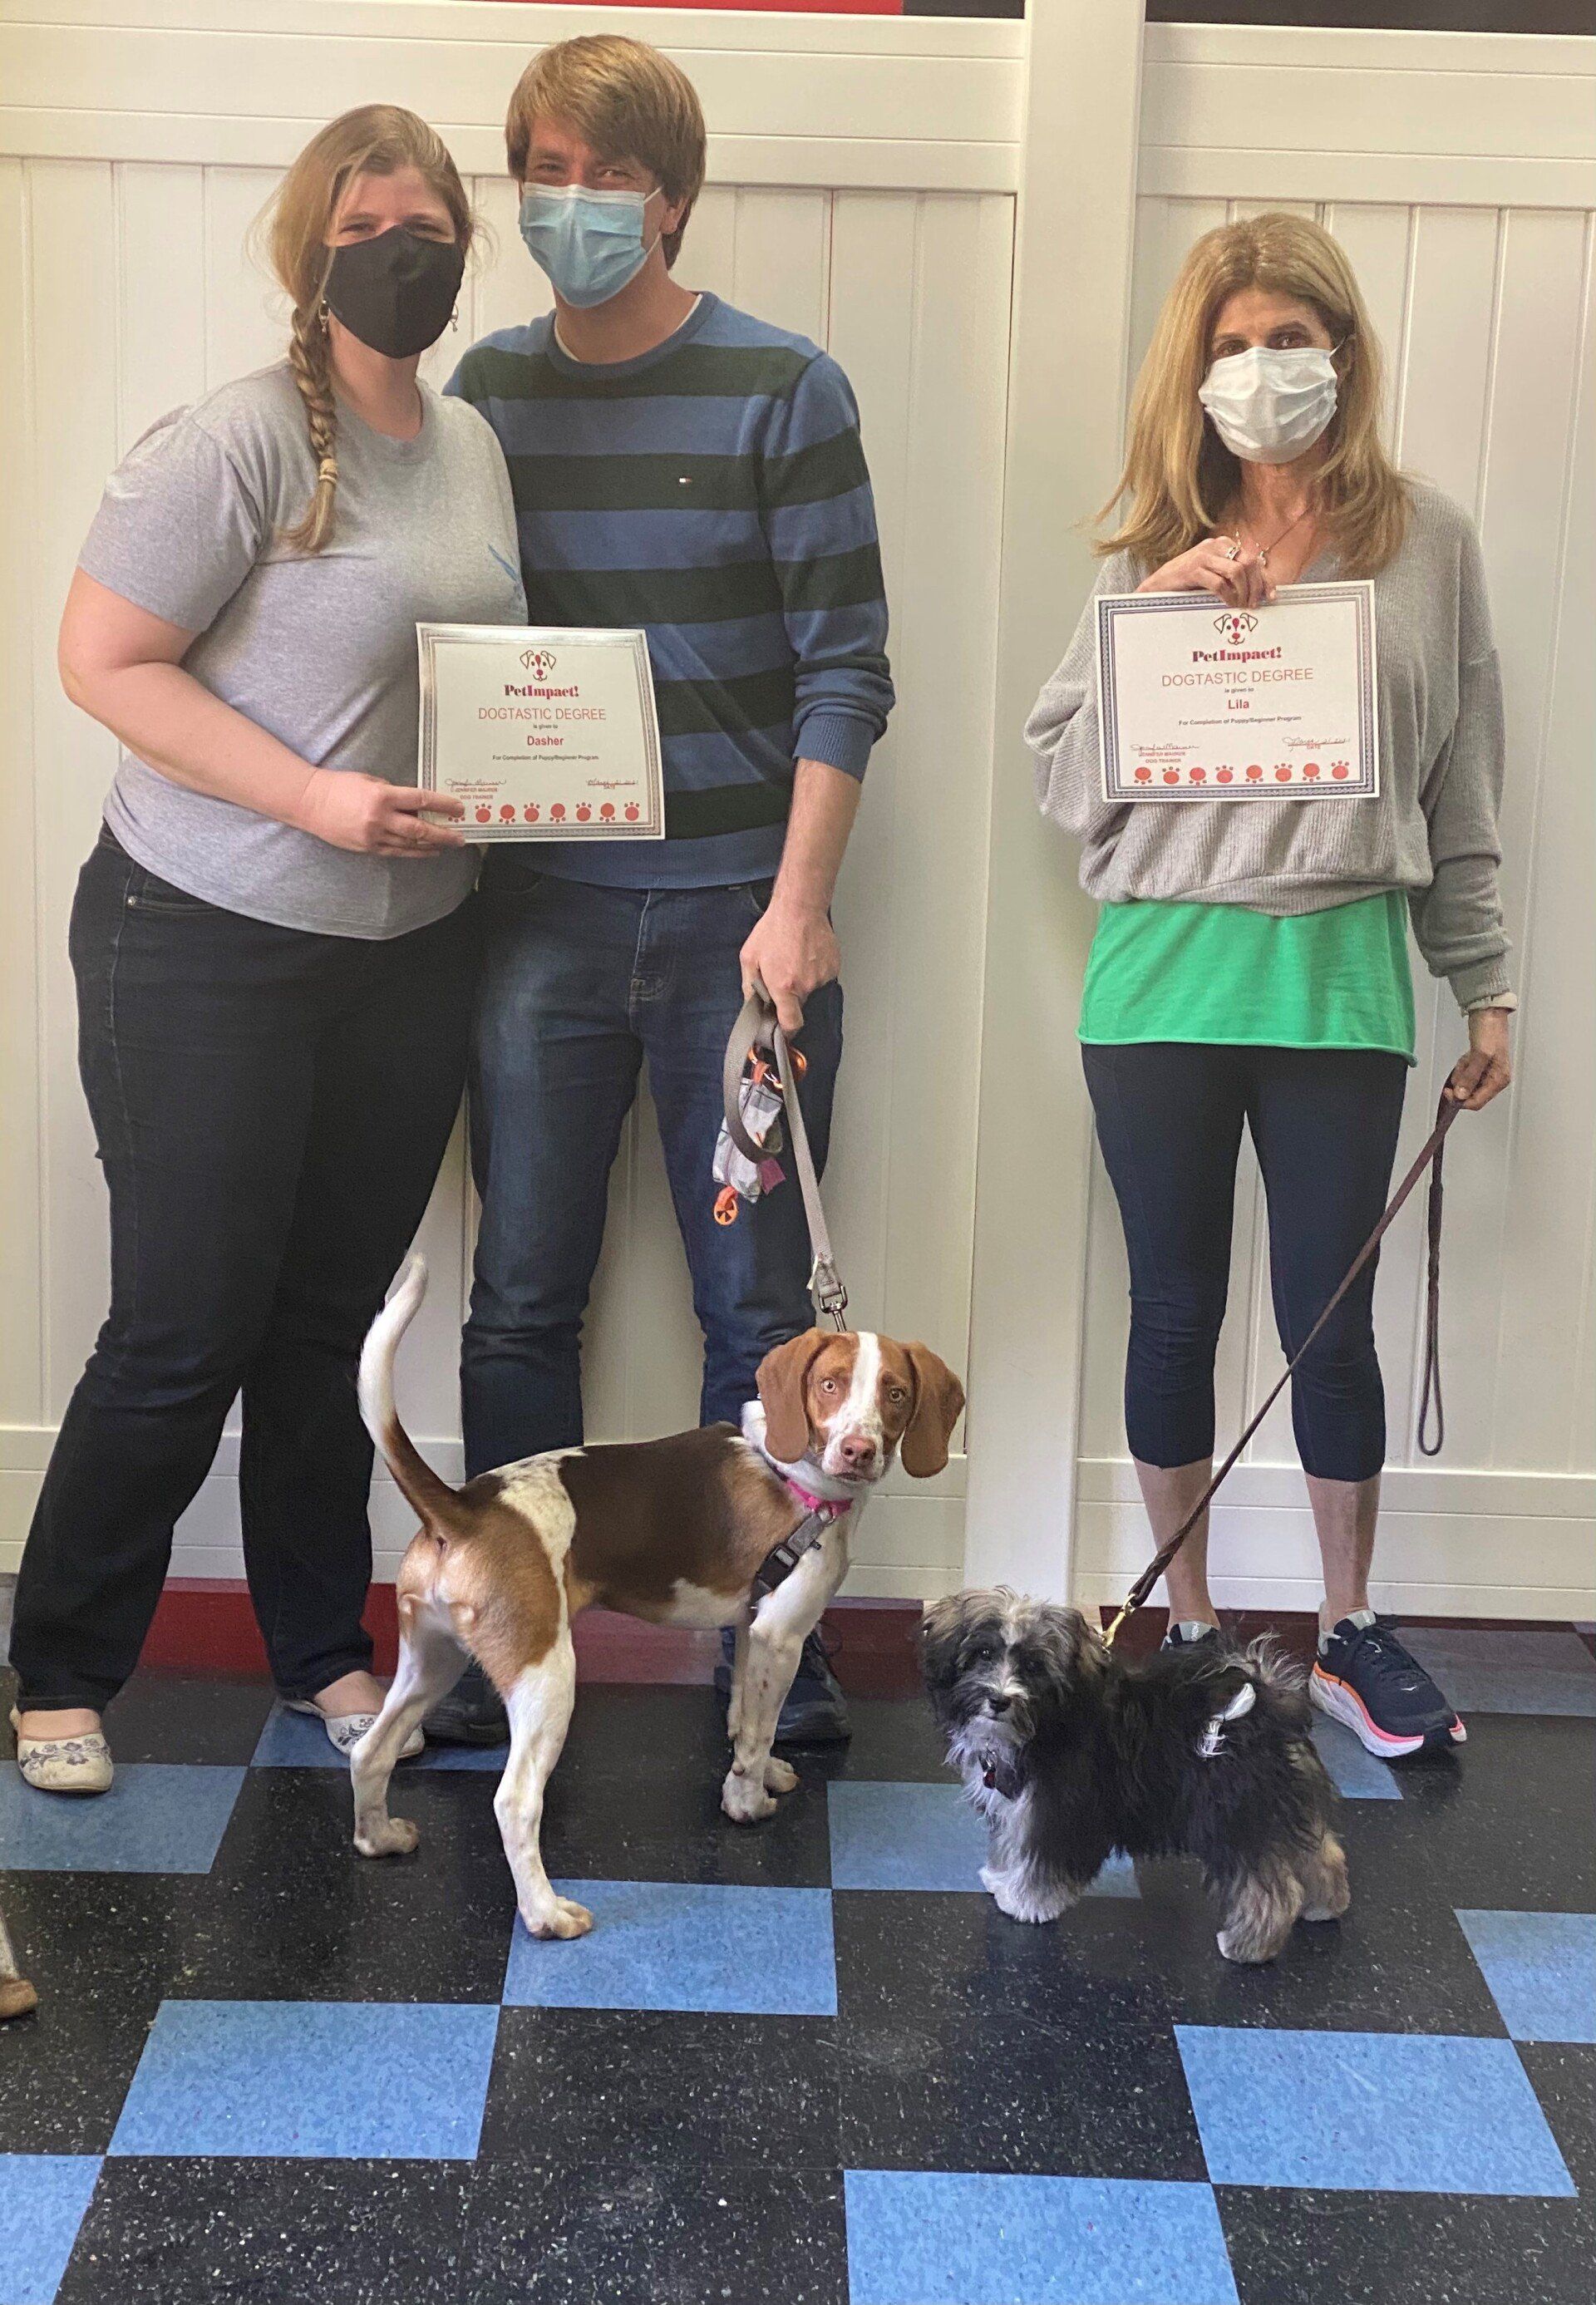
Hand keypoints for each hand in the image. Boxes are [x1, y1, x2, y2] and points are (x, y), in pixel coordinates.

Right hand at [297, 771, 465, 856]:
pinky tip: (427, 851)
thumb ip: (393, 793)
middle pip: (420, 829)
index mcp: (382, 797)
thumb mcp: (370, 781)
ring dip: (432, 845)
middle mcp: (379, 818)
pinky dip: (414, 852)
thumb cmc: (338, 786)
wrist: (309, 803)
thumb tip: (415, 804)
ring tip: (448, 844)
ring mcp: (373, 836)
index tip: (458, 808)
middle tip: (460, 837)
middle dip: (444, 833)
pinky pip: (396, 852)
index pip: (421, 800)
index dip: (443, 805)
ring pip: (410, 844)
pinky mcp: (367, 847)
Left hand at [740, 893, 838, 1034]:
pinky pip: (821, 977)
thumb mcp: (749, 958)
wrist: (799, 907)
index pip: (791, 1024)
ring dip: (802, 980)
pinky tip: (806, 954)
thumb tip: (752, 1006)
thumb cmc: (774, 929)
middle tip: (783, 974)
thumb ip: (749, 987)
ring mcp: (822, 976)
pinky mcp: (833, 967)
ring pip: (810, 990)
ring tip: (794, 958)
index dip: (787, 1032)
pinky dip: (814, 970)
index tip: (784, 1033)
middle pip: (799, 1005)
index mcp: (784, 986)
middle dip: (790, 995)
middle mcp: (805, 985)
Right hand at [1137, 536, 1274, 608]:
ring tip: (1241, 605)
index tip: (1270, 596)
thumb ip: (1233, 576)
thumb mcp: (1214, 574)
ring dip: (1243, 592)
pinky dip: (1227, 596)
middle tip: (1253, 604)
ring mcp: (1203, 556)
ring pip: (1236, 571)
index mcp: (1223, 544)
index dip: (1264, 578)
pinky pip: (1219, 583)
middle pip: (1248, 563)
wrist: (1159, 584)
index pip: (1252, 559)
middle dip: (1255, 586)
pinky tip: (1228, 604)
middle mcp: (1215, 545)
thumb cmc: (1189, 582)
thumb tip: (1259, 589)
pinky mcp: (1192, 569)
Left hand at [1446, 1007, 1512, 1110]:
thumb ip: (1470, 1077)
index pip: (1477, 1102)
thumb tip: (1461, 1095)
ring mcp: (1487, 1072)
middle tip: (1463, 1066)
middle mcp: (1495, 1079)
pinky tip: (1467, 1056)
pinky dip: (1462, 1067)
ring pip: (1466, 1083)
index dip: (1461, 1100)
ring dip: (1462, 1072)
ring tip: (1467, 1058)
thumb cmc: (1490, 1030)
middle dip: (1462, 1081)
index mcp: (1499, 1080)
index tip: (1448, 1092)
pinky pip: (1465, 1073)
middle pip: (1470, 1094)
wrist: (1488, 1013)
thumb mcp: (1480, 1055)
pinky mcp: (1480, 1066)